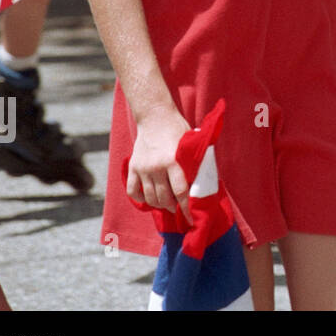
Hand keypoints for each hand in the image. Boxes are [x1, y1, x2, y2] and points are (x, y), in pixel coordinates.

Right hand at [126, 108, 191, 222]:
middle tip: (178, 208)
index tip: (190, 219)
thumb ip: (193, 164)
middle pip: (164, 198)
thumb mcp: (190, 145)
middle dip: (173, 207)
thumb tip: (201, 185)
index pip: (181, 191)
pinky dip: (141, 199)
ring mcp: (143, 168)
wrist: (155, 117)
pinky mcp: (133, 167)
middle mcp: (156, 167)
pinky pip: (133, 190)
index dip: (186, 208)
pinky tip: (149, 199)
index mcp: (173, 161)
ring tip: (167, 204)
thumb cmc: (178, 130)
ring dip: (159, 205)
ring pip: (150, 197)